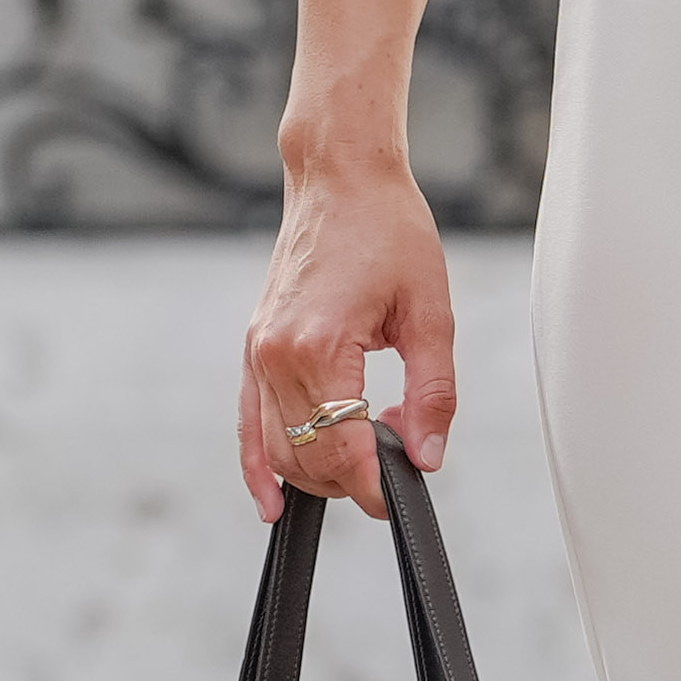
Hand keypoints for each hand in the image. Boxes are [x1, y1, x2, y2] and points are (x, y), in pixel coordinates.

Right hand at [241, 151, 455, 513]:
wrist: (341, 178)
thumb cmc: (388, 230)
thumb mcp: (431, 313)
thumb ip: (432, 393)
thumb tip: (428, 456)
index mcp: (320, 347)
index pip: (343, 449)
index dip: (374, 486)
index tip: (400, 496)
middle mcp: (276, 355)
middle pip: (307, 457)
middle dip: (351, 480)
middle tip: (396, 464)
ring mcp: (257, 352)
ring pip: (278, 449)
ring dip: (317, 472)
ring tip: (364, 457)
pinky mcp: (252, 348)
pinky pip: (247, 424)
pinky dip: (259, 466)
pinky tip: (273, 501)